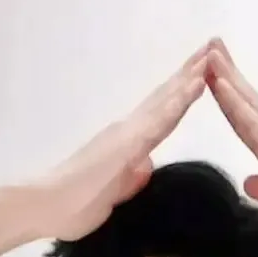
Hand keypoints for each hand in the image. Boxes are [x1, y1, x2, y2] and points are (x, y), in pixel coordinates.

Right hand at [39, 41, 213, 241]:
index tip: (201, 74)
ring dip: (190, 78)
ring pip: (165, 102)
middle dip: (189, 74)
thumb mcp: (112, 194)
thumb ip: (128, 179)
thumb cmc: (72, 207)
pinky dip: (180, 100)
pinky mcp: (126, 144)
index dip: (180, 94)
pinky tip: (197, 84)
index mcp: (125, 144)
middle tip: (213, 48)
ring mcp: (127, 135)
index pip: (160, 115)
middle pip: (164, 98)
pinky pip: (160, 119)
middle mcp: (126, 131)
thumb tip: (144, 167)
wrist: (44, 208)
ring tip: (212, 54)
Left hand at [206, 40, 257, 256]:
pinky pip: (253, 124)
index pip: (247, 119)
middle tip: (210, 45)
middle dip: (227, 74)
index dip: (229, 97)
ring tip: (210, 52)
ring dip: (227, 78)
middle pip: (247, 103)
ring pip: (248, 106)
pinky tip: (220, 85)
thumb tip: (252, 182)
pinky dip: (235, 103)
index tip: (212, 74)